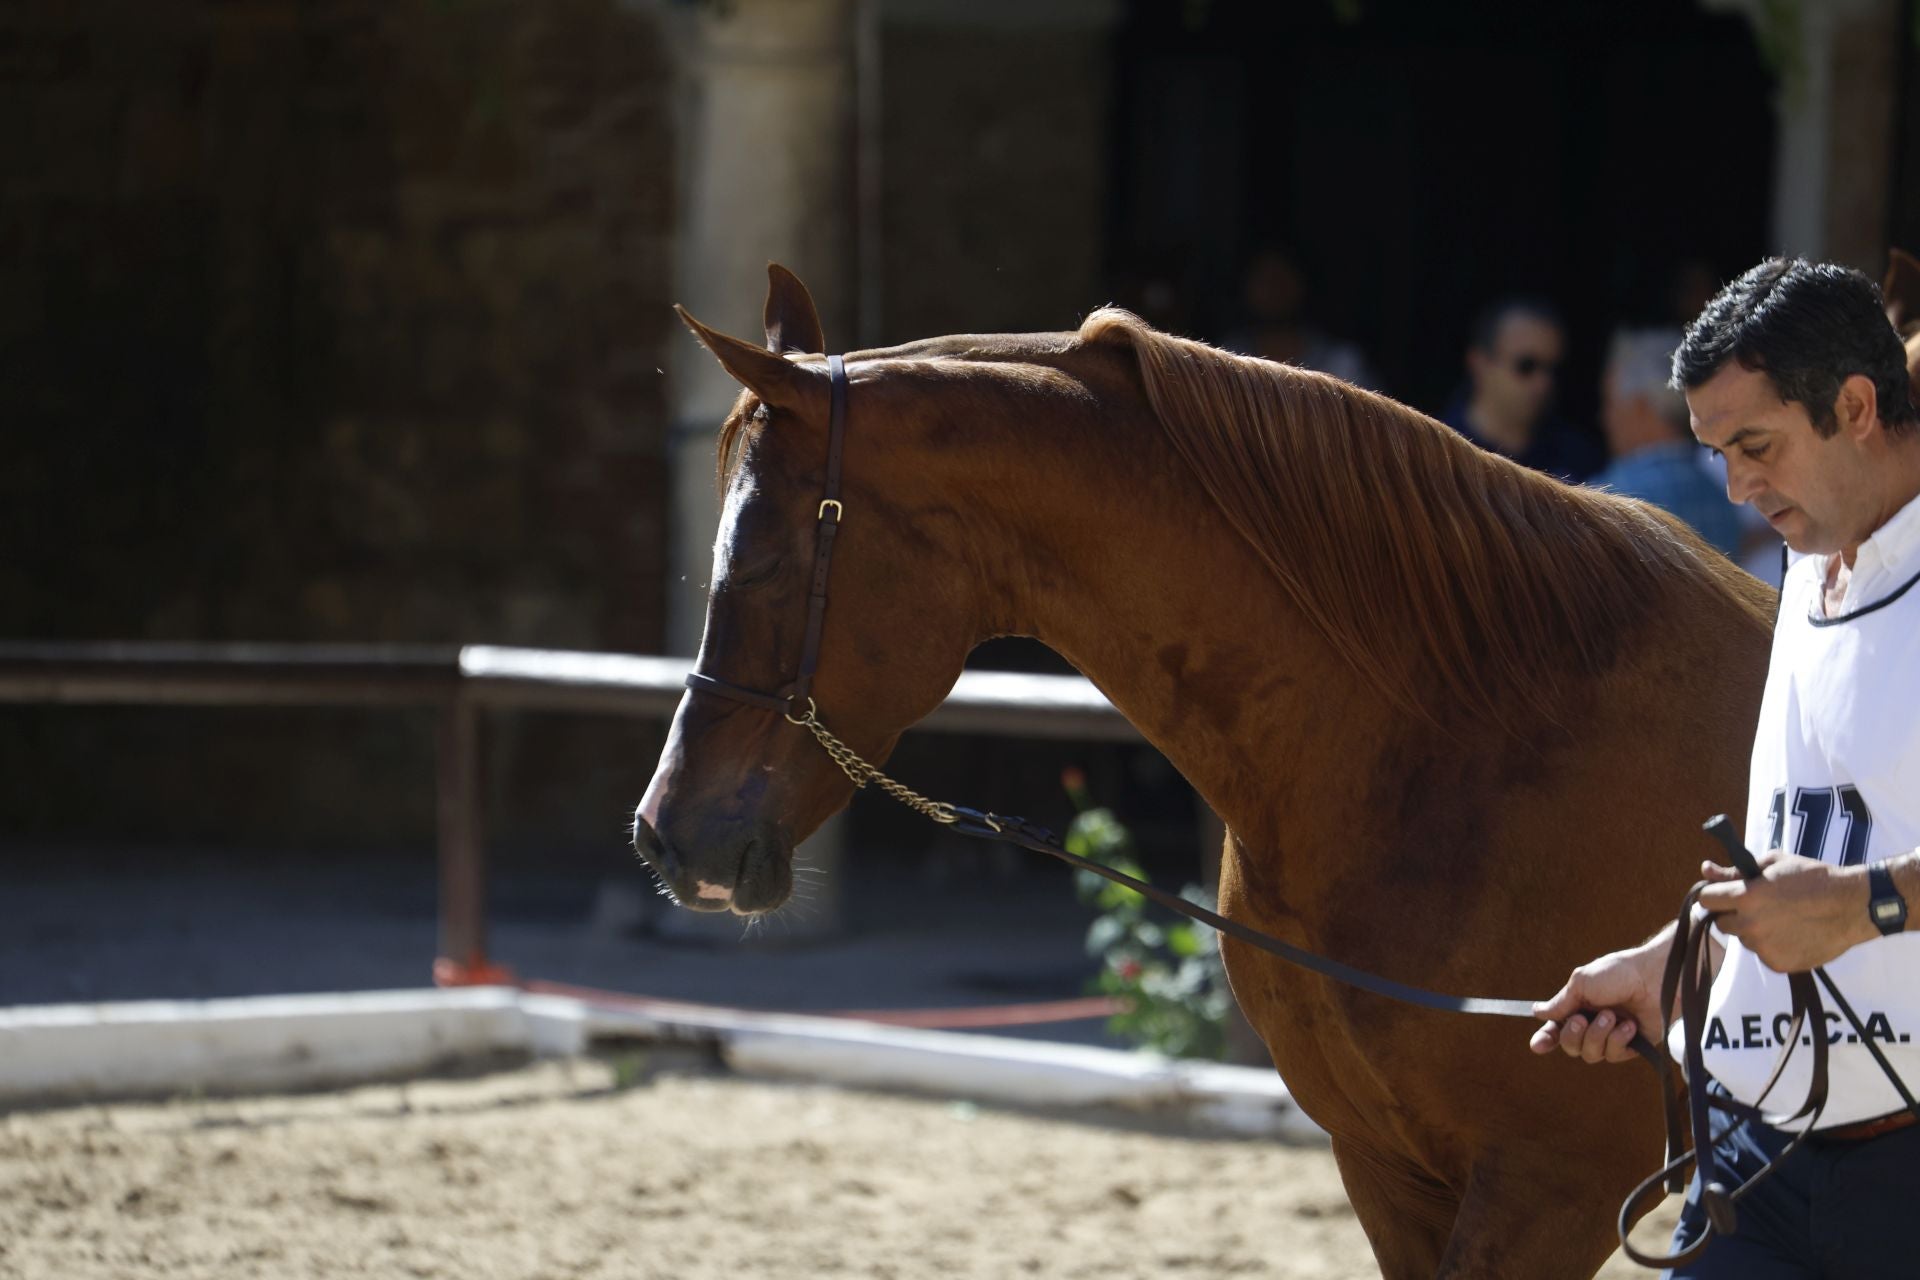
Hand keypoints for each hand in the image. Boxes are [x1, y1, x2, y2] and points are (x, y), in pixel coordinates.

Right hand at [1530, 933, 1669, 1063]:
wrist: (1654, 978)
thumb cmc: (1618, 973)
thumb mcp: (1582, 982)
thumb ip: (1560, 1002)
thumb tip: (1537, 1012)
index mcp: (1577, 1007)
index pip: (1555, 1030)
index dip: (1545, 1040)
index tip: (1537, 1045)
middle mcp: (1592, 1024)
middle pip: (1570, 1046)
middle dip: (1573, 1035)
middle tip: (1582, 1019)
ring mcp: (1612, 1036)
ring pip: (1591, 1054)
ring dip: (1598, 1035)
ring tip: (1612, 1016)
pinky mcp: (1632, 1046)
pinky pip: (1614, 1055)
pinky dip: (1619, 1039)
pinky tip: (1629, 1025)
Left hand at [1696, 848, 1873, 971]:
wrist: (1852, 906)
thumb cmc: (1813, 878)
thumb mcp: (1773, 864)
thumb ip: (1735, 871)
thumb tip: (1706, 869)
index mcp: (1746, 897)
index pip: (1705, 900)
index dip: (1714, 895)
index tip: (1724, 894)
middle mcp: (1750, 925)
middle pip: (1722, 923)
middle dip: (1733, 914)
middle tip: (1757, 906)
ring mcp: (1764, 947)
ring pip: (1744, 939)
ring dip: (1754, 930)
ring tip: (1782, 918)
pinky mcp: (1778, 964)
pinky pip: (1764, 954)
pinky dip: (1772, 946)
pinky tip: (1793, 933)